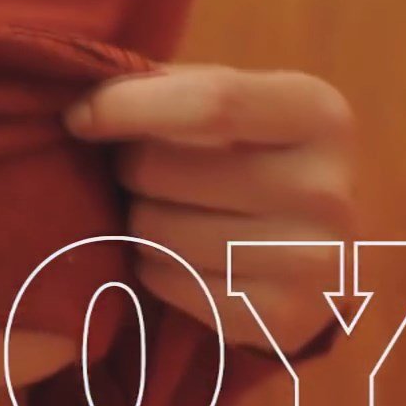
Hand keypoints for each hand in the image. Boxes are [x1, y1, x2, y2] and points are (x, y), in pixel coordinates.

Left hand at [65, 65, 357, 354]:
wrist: (316, 252)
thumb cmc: (248, 159)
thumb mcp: (233, 104)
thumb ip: (171, 88)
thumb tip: (87, 97)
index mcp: (318, 114)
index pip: (211, 102)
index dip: (127, 106)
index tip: (79, 117)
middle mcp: (326, 188)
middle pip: (162, 170)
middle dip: (128, 169)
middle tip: (143, 174)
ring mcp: (310, 260)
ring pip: (155, 231)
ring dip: (138, 222)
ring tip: (167, 213)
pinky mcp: (278, 316)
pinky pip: (166, 282)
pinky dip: (154, 268)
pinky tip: (181, 257)